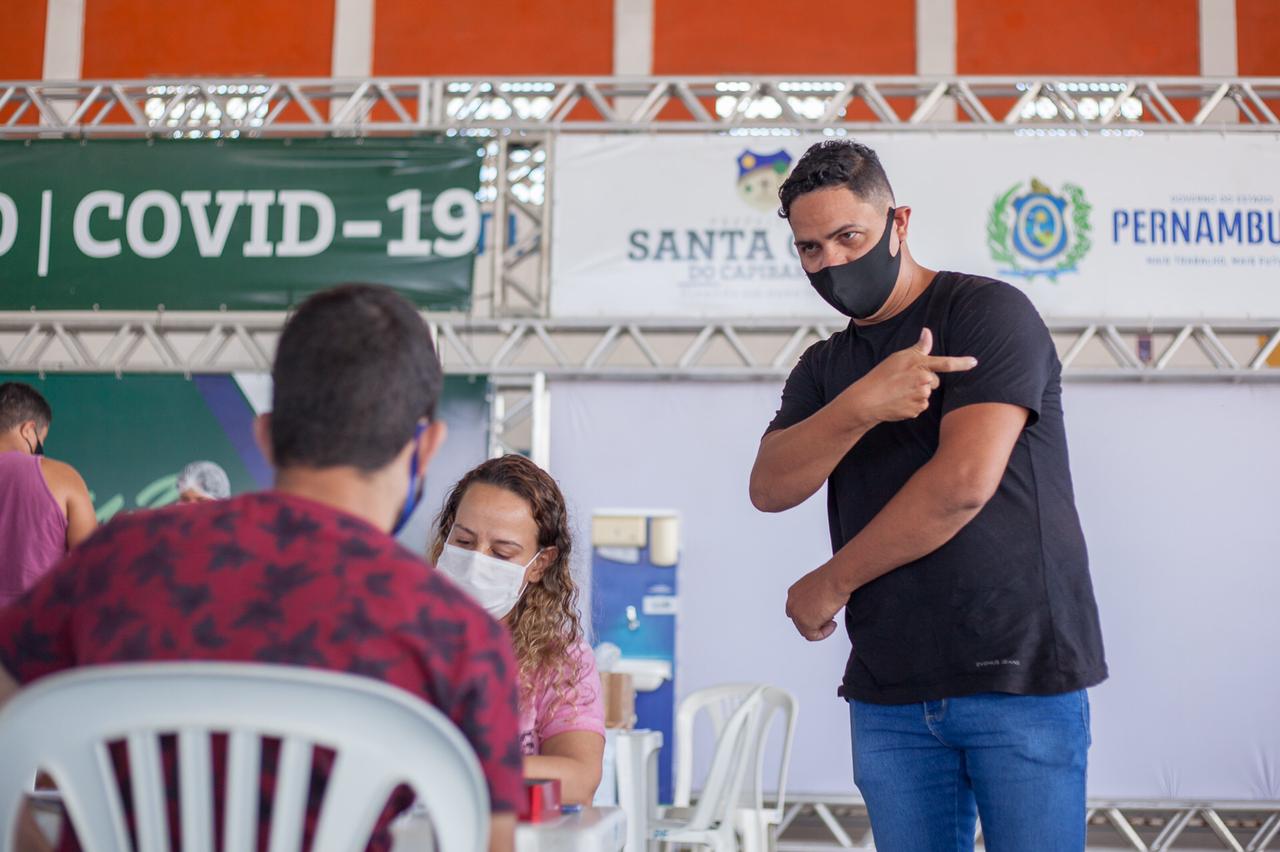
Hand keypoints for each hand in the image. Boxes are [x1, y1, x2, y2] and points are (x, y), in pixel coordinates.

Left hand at [785, 564, 848, 641]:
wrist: (837, 578)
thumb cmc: (833, 578)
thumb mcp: (818, 587)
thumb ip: (813, 597)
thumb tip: (819, 606)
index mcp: (794, 593)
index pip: (796, 610)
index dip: (810, 614)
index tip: (822, 612)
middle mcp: (792, 603)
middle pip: (800, 622)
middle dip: (815, 622)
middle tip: (828, 617)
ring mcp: (797, 614)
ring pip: (806, 630)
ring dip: (820, 628)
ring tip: (831, 619)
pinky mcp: (806, 623)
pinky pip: (813, 636)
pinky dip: (824, 633)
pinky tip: (832, 624)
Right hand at [850, 328, 976, 423]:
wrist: (868, 400)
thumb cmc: (882, 376)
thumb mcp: (898, 358)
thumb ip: (918, 348)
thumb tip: (927, 332)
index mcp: (920, 365)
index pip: (946, 363)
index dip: (962, 363)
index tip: (974, 362)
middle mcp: (924, 381)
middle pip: (934, 381)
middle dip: (924, 381)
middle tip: (905, 381)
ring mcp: (921, 397)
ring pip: (927, 394)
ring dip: (917, 393)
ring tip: (900, 392)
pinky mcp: (917, 411)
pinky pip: (920, 406)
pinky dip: (912, 405)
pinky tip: (899, 401)